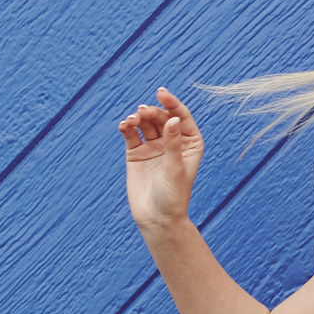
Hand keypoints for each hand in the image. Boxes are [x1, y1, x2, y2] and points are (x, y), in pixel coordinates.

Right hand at [118, 85, 204, 232]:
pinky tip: (124, 125)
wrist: (156, 219)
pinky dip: (127, 127)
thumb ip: (173, 144)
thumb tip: (172, 119)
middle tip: (142, 112)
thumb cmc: (173, 197)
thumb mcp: (175, 169)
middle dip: (152, 112)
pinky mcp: (136, 153)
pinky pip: (131, 134)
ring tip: (132, 119)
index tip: (162, 93)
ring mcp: (154, 146)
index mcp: (190, 144)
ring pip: (145, 124)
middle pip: (161, 118)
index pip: (182, 118)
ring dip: (138, 118)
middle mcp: (172, 142)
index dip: (172, 104)